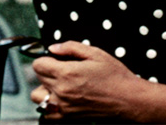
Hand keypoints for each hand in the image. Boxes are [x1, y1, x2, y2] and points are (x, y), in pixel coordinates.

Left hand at [28, 41, 156, 120]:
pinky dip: (49, 105)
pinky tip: (61, 98)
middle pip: (37, 78)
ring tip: (59, 84)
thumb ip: (71, 47)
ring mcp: (63, 106)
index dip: (46, 58)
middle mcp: (61, 91)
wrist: (127, 100)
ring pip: (37, 97)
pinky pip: (46, 113)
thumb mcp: (95, 53)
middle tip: (62, 69)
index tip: (56, 59)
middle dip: (47, 70)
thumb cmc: (115, 76)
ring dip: (44, 88)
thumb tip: (53, 48)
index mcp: (67, 73)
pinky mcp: (67, 117)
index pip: (38, 65)